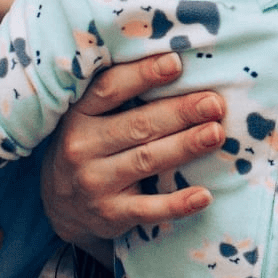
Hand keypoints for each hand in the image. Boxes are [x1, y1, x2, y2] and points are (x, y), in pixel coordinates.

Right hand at [41, 52, 226, 252]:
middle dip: (180, 112)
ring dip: (185, 146)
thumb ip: (121, 94)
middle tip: (214, 103)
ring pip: (147, 161)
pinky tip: (204, 195)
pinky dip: (177, 204)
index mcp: (78, 115)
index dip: (143, 74)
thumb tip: (176, 62)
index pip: (110, 89)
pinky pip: (149, 209)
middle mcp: (82, 147)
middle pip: (138, 125)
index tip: (176, 63)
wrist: (61, 207)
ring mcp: (96, 184)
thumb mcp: (89, 117)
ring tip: (215, 133)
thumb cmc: (91, 146)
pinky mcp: (111, 215)